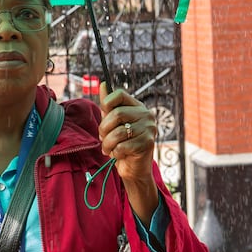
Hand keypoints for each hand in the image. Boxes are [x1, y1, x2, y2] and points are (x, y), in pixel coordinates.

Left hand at [98, 83, 159, 222]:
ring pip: (118, 132)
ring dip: (107, 144)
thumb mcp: (112, 123)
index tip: (103, 114)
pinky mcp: (148, 144)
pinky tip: (119, 155)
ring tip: (108, 148)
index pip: (119, 94)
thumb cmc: (121, 143)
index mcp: (136, 106)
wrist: (133, 168)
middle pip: (116, 114)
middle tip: (103, 138)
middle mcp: (145, 114)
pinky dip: (115, 153)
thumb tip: (103, 84)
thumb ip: (108, 105)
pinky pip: (122, 146)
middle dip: (103, 129)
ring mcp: (149, 129)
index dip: (106, 103)